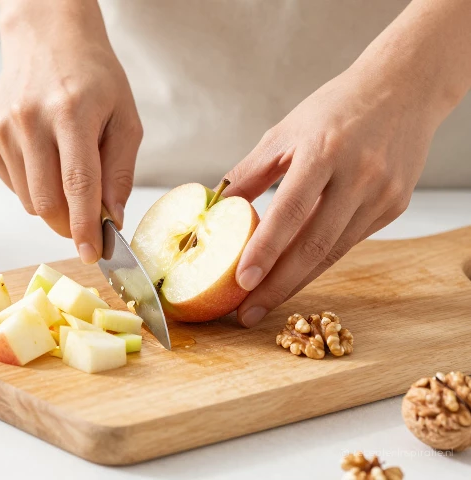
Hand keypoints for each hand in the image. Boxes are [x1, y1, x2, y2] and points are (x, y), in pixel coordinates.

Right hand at [0, 0, 141, 263]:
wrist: (46, 37)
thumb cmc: (93, 76)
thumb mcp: (125, 116)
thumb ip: (121, 169)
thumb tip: (112, 217)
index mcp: (71, 112)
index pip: (77, 184)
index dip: (85, 226)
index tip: (91, 254)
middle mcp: (31, 119)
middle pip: (47, 202)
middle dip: (70, 224)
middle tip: (87, 222)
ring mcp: (3, 128)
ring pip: (28, 200)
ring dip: (53, 204)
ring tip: (67, 171)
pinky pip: (13, 185)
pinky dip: (33, 185)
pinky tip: (45, 157)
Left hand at [225, 67, 442, 326]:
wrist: (404, 89)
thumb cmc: (335, 109)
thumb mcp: (284, 133)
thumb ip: (249, 174)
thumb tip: (214, 212)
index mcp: (324, 152)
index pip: (290, 212)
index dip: (265, 251)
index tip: (240, 282)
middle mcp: (358, 175)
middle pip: (314, 245)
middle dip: (277, 286)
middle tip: (246, 314)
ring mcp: (381, 194)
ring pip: (333, 252)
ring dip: (296, 283)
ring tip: (262, 305)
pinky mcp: (394, 207)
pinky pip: (348, 243)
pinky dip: (318, 262)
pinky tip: (293, 277)